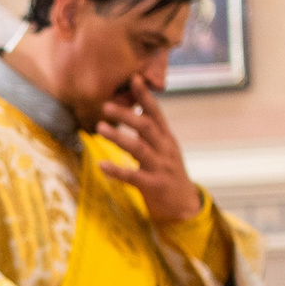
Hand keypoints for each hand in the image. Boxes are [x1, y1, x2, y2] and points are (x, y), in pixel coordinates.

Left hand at [96, 80, 205, 224]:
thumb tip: (133, 111)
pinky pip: (133, 177)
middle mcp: (165, 150)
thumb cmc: (168, 174)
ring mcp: (160, 168)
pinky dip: (116, 170)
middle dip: (127, 115)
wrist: (184, 206)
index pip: (156, 113)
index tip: (134, 79)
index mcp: (167, 139)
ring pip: (139, 149)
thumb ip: (150, 133)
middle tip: (106, 105)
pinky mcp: (154, 186)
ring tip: (100, 128)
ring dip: (119, 137)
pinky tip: (101, 165)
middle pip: (146, 127)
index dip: (145, 96)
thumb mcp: (164, 150)